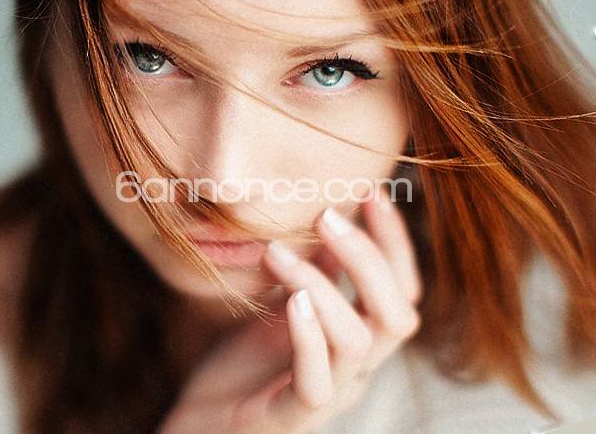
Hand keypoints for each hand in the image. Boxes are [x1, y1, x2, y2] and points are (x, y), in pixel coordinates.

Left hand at [159, 189, 421, 433]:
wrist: (201, 423)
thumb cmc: (243, 365)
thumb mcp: (282, 307)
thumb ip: (314, 273)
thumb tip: (334, 217)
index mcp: (355, 337)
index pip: (401, 289)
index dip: (394, 242)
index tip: (371, 193)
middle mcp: (354, 369)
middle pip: (397, 315)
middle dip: (369, 258)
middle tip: (327, 216)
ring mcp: (328, 395)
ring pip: (357, 343)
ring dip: (323, 287)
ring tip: (280, 251)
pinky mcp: (290, 419)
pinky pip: (316, 384)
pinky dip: (309, 337)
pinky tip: (292, 301)